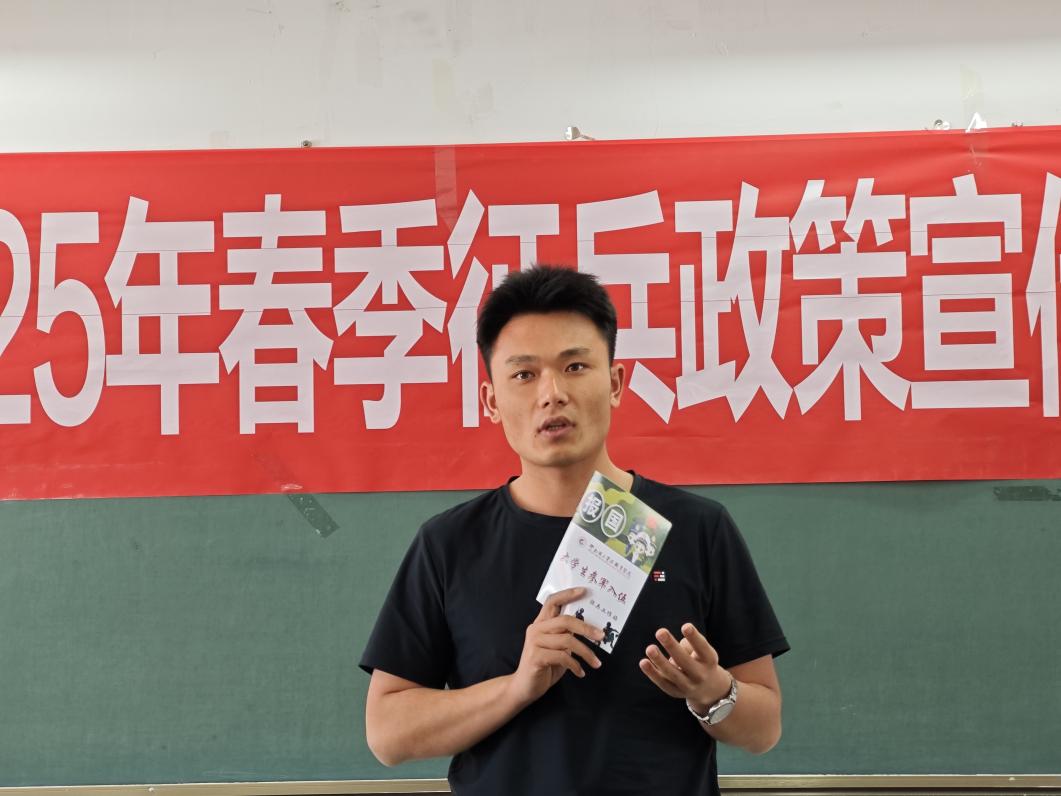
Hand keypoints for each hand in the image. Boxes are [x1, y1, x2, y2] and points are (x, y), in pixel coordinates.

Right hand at [506, 587, 603, 708]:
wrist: (523, 688)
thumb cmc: (544, 666)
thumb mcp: (557, 648)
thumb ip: (566, 636)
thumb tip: (590, 629)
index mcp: (540, 624)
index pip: (552, 602)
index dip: (567, 594)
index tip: (584, 591)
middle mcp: (536, 629)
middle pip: (565, 620)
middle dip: (586, 628)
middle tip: (601, 636)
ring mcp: (534, 643)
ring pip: (567, 640)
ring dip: (586, 652)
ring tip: (596, 663)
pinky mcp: (536, 657)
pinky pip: (563, 657)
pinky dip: (576, 665)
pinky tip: (580, 672)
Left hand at [639, 622, 730, 711]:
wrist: (708, 688)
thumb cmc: (701, 660)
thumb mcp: (703, 651)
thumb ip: (690, 644)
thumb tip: (670, 644)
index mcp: (709, 661)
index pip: (702, 648)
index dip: (694, 638)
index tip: (685, 626)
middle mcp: (700, 675)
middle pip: (685, 661)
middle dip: (672, 646)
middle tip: (660, 632)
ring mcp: (688, 686)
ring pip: (672, 674)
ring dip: (660, 661)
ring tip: (650, 648)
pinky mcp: (675, 692)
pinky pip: (662, 683)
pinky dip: (652, 673)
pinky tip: (643, 662)